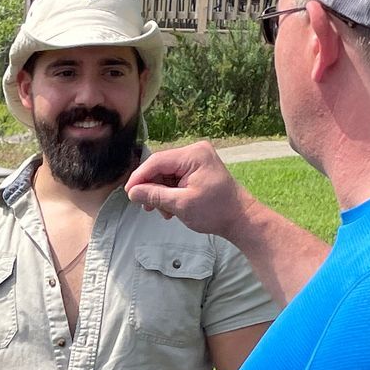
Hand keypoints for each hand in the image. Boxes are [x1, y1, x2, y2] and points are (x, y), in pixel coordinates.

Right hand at [127, 140, 252, 242]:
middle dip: (151, 187)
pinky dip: (169, 192)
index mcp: (194, 155)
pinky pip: (175, 177)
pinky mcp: (198, 168)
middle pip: (161, 166)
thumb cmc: (216, 211)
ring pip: (166, 173)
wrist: (240, 219)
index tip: (129, 193)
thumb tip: (132, 193)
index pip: (157, 161)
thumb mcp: (181, 204)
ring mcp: (197, 159)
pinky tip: (170, 207)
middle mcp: (195, 151)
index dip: (140, 177)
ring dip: (160, 192)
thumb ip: (155, 195)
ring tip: (162, 211)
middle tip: (146, 207)